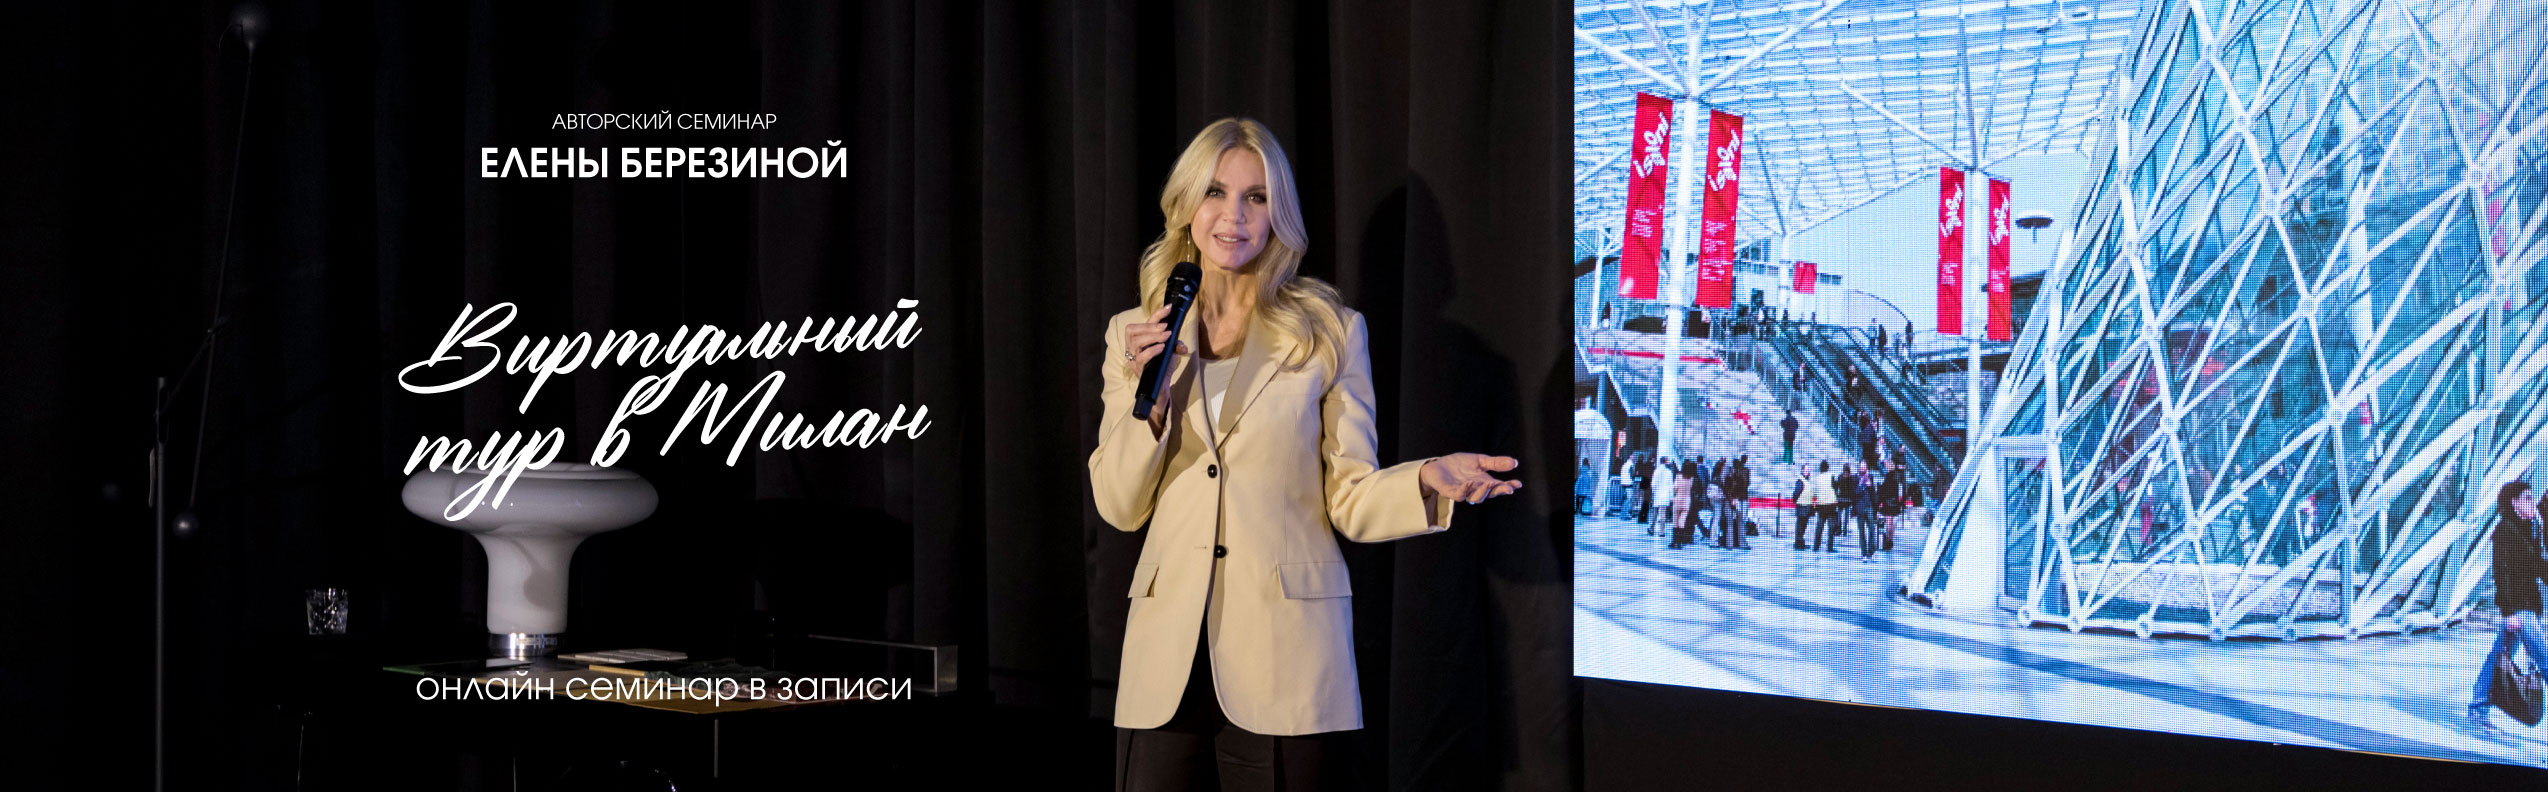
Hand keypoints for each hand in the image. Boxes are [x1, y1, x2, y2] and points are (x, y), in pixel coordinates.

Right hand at [1123, 305, 1190, 430]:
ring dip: (1152, 336)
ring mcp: (1133, 359)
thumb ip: (1174, 344)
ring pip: (1135, 342)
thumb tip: (1181, 343)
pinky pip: (1141, 357)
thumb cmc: (1163, 367)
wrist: (1160, 388)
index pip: (1142, 324)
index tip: (1169, 308)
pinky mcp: (1138, 369)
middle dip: (1150, 326)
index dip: (1155, 315)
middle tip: (1165, 328)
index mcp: (1138, 341)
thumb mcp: (1170, 351)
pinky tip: (1162, 348)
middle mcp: (1132, 348)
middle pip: (1132, 330)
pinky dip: (1152, 350)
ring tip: (1166, 336)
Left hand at [1419, 453, 1521, 504]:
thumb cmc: (1459, 465)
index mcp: (1483, 483)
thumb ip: (1495, 463)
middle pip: (1489, 495)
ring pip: (1475, 498)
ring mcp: (1462, 492)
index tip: (1518, 484)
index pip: (1498, 487)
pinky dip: (1465, 490)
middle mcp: (1475, 490)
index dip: (1508, 486)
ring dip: (1483, 491)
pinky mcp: (1449, 492)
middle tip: (1507, 488)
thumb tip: (1515, 462)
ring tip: (1489, 482)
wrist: (1438, 466)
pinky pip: (1458, 495)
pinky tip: (1469, 482)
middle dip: (1498, 491)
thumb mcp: (1480, 461)